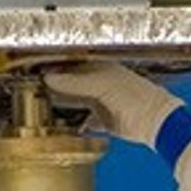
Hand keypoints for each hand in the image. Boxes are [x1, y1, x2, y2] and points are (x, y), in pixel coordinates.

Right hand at [41, 61, 184, 149]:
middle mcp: (100, 83)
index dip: (54, 67)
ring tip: (44, 108)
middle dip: (55, 87)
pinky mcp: (105, 121)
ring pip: (77, 102)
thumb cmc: (134, 97)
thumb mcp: (100, 86)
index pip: (71, 64)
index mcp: (100, 68)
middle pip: (72, 83)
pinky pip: (85, 121)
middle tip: (34, 90)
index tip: (35, 71)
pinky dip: (75, 123)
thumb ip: (73, 82)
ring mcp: (103, 102)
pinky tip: (64, 126)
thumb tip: (48, 78)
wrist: (156, 122)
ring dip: (63, 106)